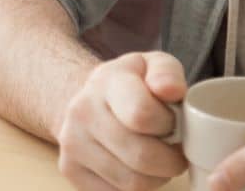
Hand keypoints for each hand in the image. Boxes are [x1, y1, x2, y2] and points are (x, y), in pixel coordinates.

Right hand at [56, 52, 188, 189]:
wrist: (86, 99)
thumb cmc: (129, 85)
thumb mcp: (152, 65)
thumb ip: (167, 73)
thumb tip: (170, 90)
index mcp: (106, 82)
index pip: (142, 115)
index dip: (169, 125)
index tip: (173, 122)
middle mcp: (81, 111)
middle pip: (141, 156)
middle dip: (170, 160)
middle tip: (174, 150)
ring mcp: (72, 143)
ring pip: (132, 182)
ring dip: (156, 177)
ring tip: (156, 158)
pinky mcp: (70, 169)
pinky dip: (135, 188)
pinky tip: (136, 168)